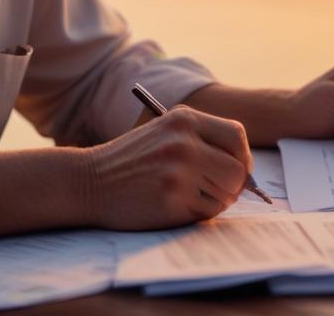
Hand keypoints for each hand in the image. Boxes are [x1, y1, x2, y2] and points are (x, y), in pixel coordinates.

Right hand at [83, 106, 250, 229]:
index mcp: (183, 119)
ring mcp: (177, 172)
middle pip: (237, 171)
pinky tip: (172, 205)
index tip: (236, 170)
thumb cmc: (130, 161)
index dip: (242, 157)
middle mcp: (183, 143)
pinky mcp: (171, 201)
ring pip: (225, 195)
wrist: (88, 181)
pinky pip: (206, 213)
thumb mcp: (164, 133)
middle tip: (217, 191)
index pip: (236, 136)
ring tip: (185, 195)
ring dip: (213, 202)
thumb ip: (202, 141)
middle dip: (232, 186)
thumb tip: (245, 171)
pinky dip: (196, 214)